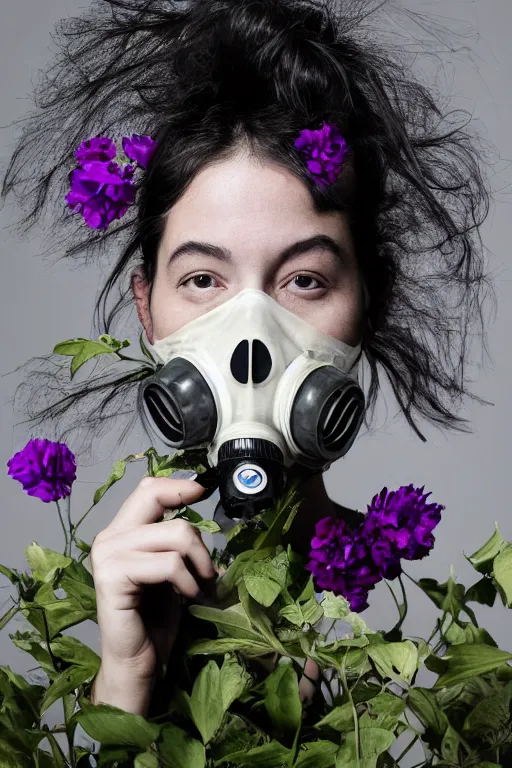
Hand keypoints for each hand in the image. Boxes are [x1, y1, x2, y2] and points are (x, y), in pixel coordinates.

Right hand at [88, 476, 216, 679]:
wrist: (139, 661)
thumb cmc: (156, 618)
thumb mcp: (173, 571)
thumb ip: (179, 542)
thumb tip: (211, 526)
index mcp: (122, 531)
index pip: (149, 489)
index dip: (178, 485)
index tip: (204, 490)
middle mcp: (110, 537)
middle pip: (158, 500)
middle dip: (195, 532)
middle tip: (207, 568)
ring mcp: (108, 555)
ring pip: (175, 534)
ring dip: (199, 564)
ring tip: (200, 588)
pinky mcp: (113, 577)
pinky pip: (169, 564)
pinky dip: (188, 581)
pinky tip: (188, 598)